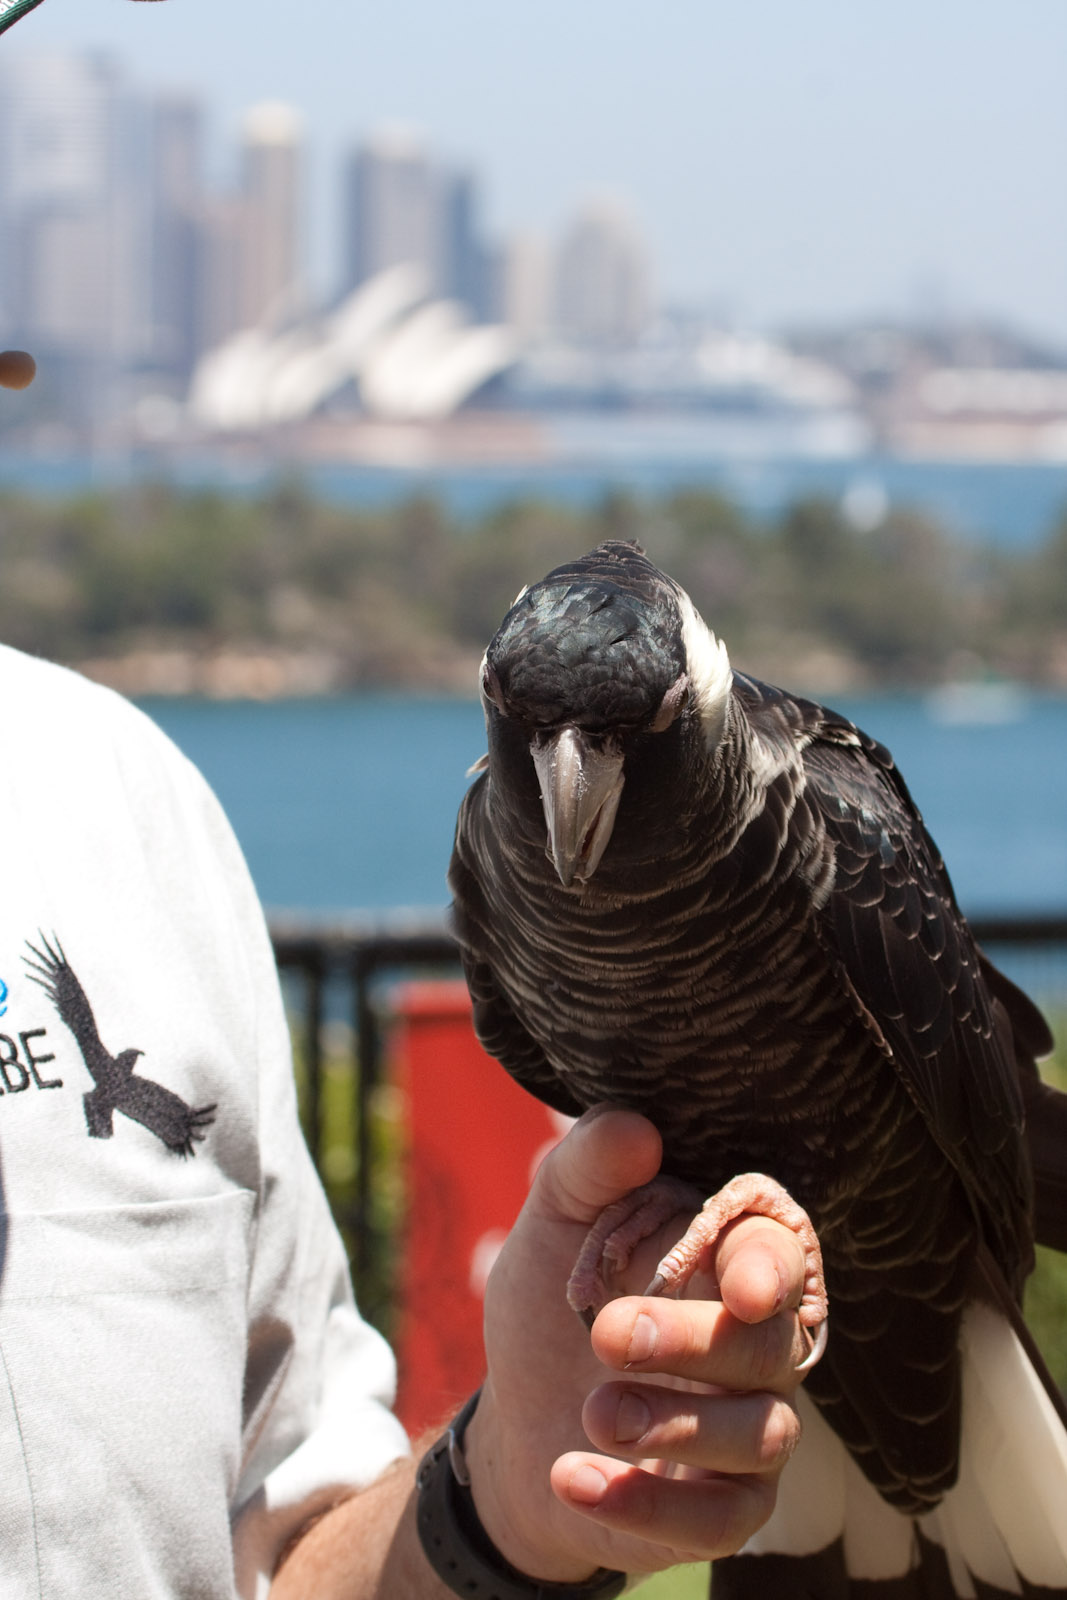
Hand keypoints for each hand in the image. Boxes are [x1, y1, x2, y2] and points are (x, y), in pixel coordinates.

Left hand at [465, 1105, 816, 1582]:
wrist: (517, 1420)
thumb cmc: (555, 1304)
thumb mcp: (552, 1225)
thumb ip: (587, 1168)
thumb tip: (636, 1128)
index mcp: (726, 1263)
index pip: (779, 1250)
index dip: (770, 1264)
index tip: (742, 1282)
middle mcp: (759, 1344)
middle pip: (768, 1343)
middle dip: (691, 1342)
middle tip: (605, 1335)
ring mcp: (752, 1429)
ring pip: (762, 1434)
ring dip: (675, 1426)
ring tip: (592, 1413)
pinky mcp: (728, 1508)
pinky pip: (726, 1521)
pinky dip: (651, 1505)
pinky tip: (572, 1478)